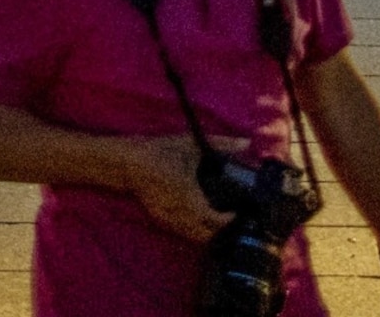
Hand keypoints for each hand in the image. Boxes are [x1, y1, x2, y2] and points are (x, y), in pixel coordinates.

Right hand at [117, 134, 231, 246]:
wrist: (131, 163)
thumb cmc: (162, 152)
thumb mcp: (192, 146)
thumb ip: (223, 144)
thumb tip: (248, 142)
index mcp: (190, 197)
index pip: (215, 221)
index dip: (229, 221)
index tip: (237, 213)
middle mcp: (181, 214)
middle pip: (207, 236)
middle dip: (221, 231)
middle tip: (231, 219)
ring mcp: (170, 220)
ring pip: (194, 238)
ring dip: (207, 234)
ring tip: (217, 221)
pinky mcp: (161, 222)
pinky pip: (182, 233)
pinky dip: (193, 231)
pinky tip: (198, 220)